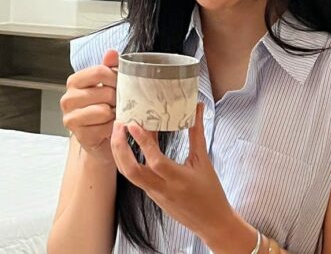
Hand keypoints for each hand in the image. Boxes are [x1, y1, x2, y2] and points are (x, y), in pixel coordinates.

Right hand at [60, 49, 118, 163]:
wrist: (102, 137)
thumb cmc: (105, 107)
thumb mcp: (108, 84)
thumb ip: (109, 67)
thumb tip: (111, 52)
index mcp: (74, 82)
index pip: (98, 72)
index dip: (116, 78)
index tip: (122, 84)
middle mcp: (68, 99)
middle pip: (104, 92)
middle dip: (118, 98)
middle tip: (121, 103)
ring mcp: (71, 118)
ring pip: (103, 111)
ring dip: (115, 114)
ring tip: (116, 114)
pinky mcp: (79, 135)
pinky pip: (103, 128)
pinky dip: (112, 128)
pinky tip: (111, 127)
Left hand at [110, 103, 255, 251]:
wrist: (211, 222)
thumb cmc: (211, 192)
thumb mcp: (204, 161)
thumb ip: (197, 134)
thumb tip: (198, 108)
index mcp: (178, 180)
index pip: (155, 161)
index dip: (143, 142)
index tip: (133, 125)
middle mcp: (162, 188)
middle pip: (131, 170)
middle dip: (120, 147)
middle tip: (119, 125)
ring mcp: (154, 193)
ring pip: (128, 175)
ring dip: (120, 153)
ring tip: (119, 132)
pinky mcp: (151, 195)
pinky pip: (135, 176)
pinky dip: (128, 159)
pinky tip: (130, 146)